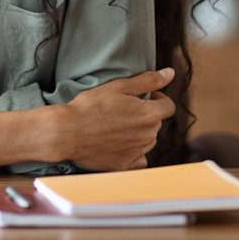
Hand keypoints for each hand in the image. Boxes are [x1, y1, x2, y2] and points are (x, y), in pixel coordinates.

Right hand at [52, 68, 176, 171]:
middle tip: (123, 109)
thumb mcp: (118, 86)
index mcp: (149, 114)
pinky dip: (132, 152)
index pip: (168, 106)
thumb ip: (147, 80)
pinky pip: (138, 159)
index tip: (143, 96)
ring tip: (116, 125)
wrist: (68, 132)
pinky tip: (117, 144)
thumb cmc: (91, 106)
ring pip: (147, 140)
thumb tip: (170, 73)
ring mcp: (137, 152)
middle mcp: (148, 135)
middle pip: (156, 123)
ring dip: (138, 132)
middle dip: (145, 114)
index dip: (158, 98)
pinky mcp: (125, 166)